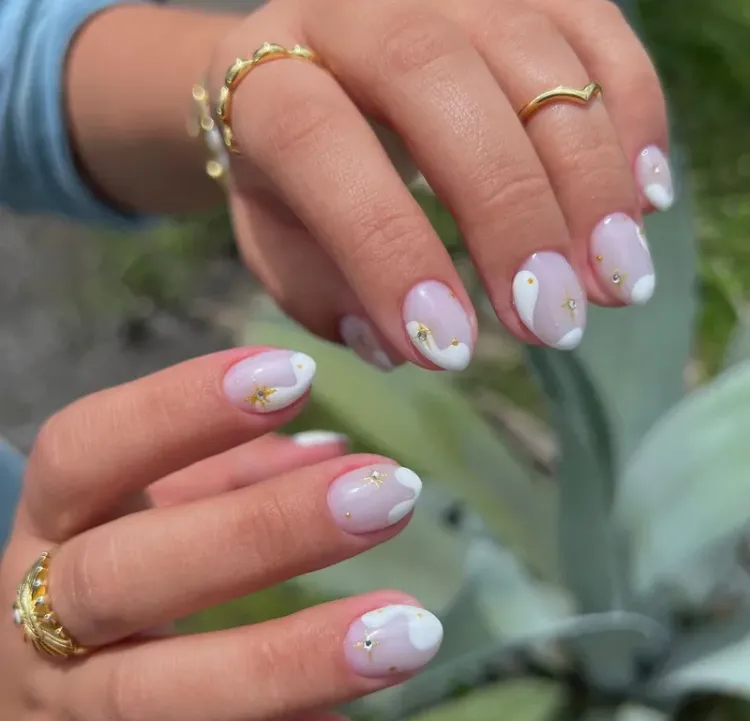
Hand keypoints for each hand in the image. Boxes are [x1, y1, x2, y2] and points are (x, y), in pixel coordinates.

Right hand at [0, 347, 437, 720]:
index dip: (179, 409)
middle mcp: (39, 615)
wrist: (7, 713)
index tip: (295, 375)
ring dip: (290, 663)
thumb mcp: (142, 513)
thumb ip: (229, 476)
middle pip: (130, 574)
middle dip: (264, 532)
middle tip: (391, 493)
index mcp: (54, 524)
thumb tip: (335, 447)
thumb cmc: (105, 577)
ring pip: (160, 696)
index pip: (87, 452)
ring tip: (409, 632)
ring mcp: (64, 715)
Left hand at [210, 0, 668, 368]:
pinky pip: (595, 26)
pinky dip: (632, 115)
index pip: (319, 145)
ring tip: (614, 281)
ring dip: (589, 180)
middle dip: (511, 214)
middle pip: (438, 80)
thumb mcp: (278, 244)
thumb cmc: (293, 179)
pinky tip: (641, 201)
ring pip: (532, 56)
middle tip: (554, 321)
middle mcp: (354, 9)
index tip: (450, 349)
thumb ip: (321, 295)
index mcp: (269, 81)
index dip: (390, 250)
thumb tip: (400, 346)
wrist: (310, 72)